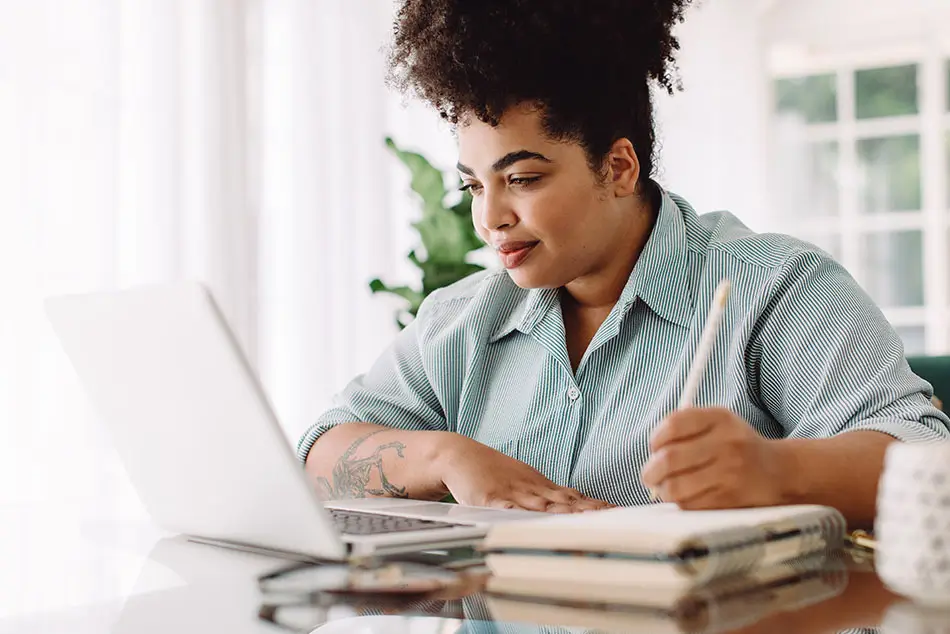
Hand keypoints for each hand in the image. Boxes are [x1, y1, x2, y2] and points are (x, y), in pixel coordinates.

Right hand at [435, 434, 612, 512]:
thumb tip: (579, 503)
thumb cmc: (492, 472)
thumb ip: (550, 496)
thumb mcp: (525, 482)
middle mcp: (532, 491)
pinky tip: (535, 523)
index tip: (619, 514)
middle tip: (612, 521)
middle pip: (566, 504)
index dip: (597, 507)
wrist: (460, 455)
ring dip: (566, 516)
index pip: (576, 499)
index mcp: (541, 488)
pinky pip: (508, 510)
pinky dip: (523, 517)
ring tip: (587, 523)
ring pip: (543, 507)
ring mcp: (512, 495)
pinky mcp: (490, 500)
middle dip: (589, 514)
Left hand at [639, 407, 790, 509]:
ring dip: (663, 490)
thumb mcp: (718, 424)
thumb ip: (685, 428)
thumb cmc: (737, 447)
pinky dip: (680, 503)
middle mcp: (727, 444)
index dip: (655, 438)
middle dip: (650, 470)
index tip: (654, 447)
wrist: (780, 472)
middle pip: (669, 458)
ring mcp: (731, 473)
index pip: (673, 425)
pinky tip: (686, 497)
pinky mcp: (731, 499)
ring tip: (666, 488)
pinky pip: (690, 505)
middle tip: (649, 475)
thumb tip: (651, 453)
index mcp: (720, 418)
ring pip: (676, 487)